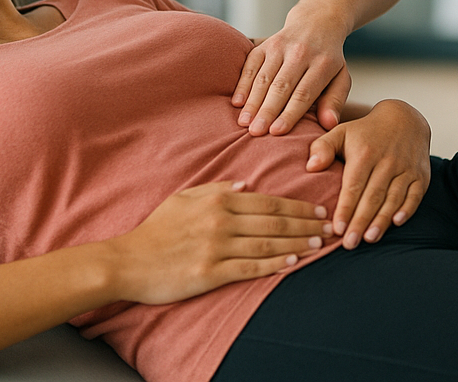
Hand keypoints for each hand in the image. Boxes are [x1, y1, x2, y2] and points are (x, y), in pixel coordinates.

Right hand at [107, 181, 331, 304]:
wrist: (128, 262)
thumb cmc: (155, 230)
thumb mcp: (183, 198)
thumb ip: (215, 188)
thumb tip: (245, 185)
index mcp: (217, 200)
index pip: (268, 201)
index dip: (297, 206)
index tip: (318, 209)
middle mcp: (220, 221)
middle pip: (274, 221)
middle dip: (306, 223)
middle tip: (330, 226)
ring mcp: (216, 248)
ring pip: (267, 243)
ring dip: (298, 243)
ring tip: (320, 244)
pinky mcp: (210, 273)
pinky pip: (249, 267)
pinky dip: (274, 263)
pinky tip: (292, 262)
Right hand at [234, 8, 350, 134]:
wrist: (317, 22)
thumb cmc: (328, 60)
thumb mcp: (341, 78)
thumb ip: (335, 101)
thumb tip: (329, 124)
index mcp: (323, 63)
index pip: (304, 93)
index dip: (290, 113)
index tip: (277, 132)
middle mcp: (301, 53)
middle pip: (281, 86)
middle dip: (267, 111)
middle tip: (256, 132)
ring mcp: (280, 46)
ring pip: (264, 77)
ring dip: (252, 101)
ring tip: (244, 123)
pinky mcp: (265, 44)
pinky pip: (250, 64)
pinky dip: (243, 84)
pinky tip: (237, 102)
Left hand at [305, 100, 429, 248]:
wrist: (405, 119)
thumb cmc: (366, 132)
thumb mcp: (341, 132)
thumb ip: (322, 148)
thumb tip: (310, 167)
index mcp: (365, 153)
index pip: (354, 185)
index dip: (346, 208)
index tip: (337, 228)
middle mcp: (387, 161)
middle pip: (373, 196)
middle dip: (361, 221)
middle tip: (349, 243)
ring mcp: (406, 169)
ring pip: (393, 198)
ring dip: (381, 220)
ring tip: (369, 238)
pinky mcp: (420, 175)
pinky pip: (415, 195)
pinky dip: (407, 209)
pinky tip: (397, 223)